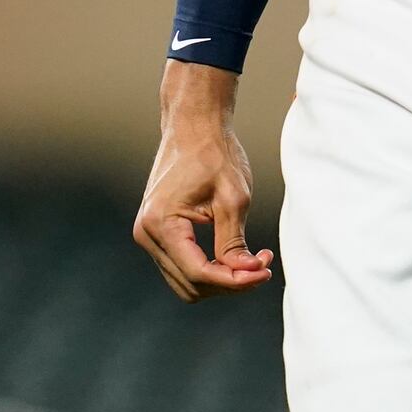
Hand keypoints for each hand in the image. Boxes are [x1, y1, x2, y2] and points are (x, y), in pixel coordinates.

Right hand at [132, 61, 275, 301]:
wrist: (192, 126)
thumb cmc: (214, 153)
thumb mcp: (233, 198)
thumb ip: (234, 241)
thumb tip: (246, 275)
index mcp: (161, 222)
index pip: (199, 273)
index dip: (235, 281)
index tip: (265, 271)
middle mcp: (146, 233)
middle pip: (192, 284)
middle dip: (229, 282)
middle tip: (262, 264)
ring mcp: (147, 234)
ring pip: (187, 282)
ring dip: (220, 279)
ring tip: (251, 260)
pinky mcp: (156, 233)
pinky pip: (183, 267)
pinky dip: (209, 269)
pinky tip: (232, 256)